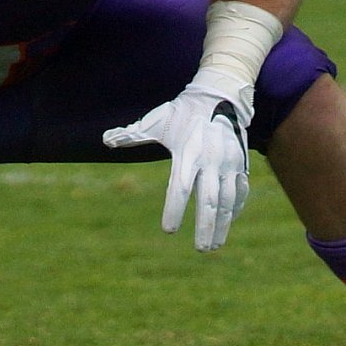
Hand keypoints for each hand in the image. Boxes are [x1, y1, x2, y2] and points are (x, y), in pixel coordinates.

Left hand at [101, 69, 253, 251]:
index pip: (180, 188)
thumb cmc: (182, 112)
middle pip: (208, 200)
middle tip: (200, 249)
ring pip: (227, 200)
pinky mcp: (240, 163)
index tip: (168, 230)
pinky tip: (227, 222)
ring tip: (214, 246)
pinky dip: (234, 208)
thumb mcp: (156, 121)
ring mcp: (228, 163)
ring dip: (222, 224)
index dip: (173, 209)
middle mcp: (210, 160)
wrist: (218, 96)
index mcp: (187, 153)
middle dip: (205, 227)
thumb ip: (132, 133)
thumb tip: (105, 139)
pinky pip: (239, 190)